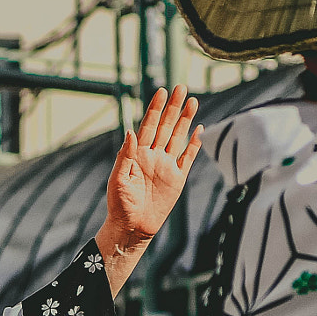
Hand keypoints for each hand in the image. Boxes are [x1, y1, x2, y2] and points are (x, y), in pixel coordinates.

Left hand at [97, 86, 202, 294]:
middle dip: (173, 107)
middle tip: (180, 87)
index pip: (148, 126)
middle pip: (166, 127)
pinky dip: (193, 144)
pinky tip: (198, 129)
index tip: (161, 91)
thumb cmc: (119, 205)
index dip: (155, 109)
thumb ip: (125, 156)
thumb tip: (131, 132)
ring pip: (178, 138)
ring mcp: (166, 166)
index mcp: (137, 154)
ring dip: (185, 120)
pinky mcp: (177, 179)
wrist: (132, 228)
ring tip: (192, 101)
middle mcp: (153, 156)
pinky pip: (187, 158)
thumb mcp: (118, 179)